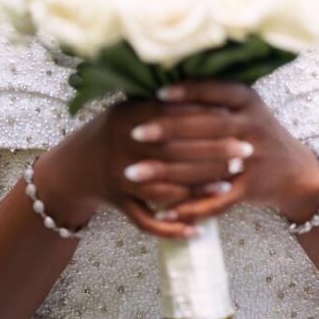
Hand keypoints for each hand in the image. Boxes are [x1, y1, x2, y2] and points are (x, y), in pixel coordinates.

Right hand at [48, 97, 228, 238]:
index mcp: (126, 116)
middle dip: (213, 152)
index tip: (235, 119)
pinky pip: (146, 218)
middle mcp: (120, 145)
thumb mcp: (130, 109)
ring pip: (164, 186)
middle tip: (245, 151)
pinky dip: (172, 226)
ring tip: (229, 184)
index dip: (205, 117)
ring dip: (198, 187)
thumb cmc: (115, 132)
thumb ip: (163, 102)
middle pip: (174, 150)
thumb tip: (211, 90)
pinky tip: (197, 228)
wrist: (74, 167)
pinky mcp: (117, 202)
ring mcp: (117, 176)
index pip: (172, 114)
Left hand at [123, 80, 318, 224]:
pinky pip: (216, 201)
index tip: (156, 95)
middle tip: (134, 133)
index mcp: (248, 101)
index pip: (215, 91)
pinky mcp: (251, 189)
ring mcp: (254, 159)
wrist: (295, 172)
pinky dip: (189, 207)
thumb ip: (210, 97)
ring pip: (204, 165)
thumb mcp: (243, 108)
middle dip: (167, 130)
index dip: (185, 92)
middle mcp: (253, 126)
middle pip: (206, 126)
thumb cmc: (255, 133)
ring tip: (132, 173)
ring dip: (166, 172)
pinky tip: (163, 210)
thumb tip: (160, 87)